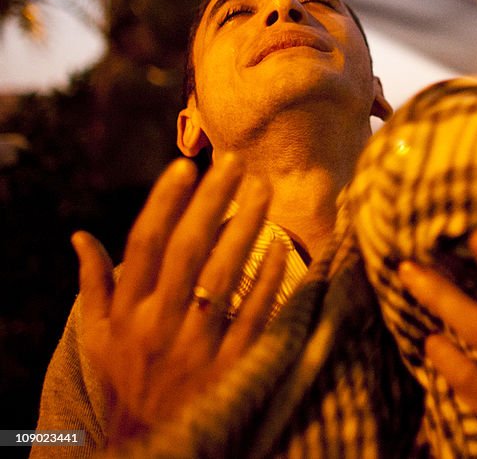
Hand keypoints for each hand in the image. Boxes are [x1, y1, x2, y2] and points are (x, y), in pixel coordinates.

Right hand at [72, 155, 287, 444]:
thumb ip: (94, 284)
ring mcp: (198, 345)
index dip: (164, 202)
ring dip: (246, 227)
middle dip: (212, 200)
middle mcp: (159, 324)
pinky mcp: (232, 364)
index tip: (184, 165)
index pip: (145, 244)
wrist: (158, 440)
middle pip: (188, 249)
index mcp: (128, 312)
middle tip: (235, 161)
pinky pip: (255, 313)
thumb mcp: (100, 336)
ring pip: (224, 275)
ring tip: (263, 189)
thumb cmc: (129, 377)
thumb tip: (79, 236)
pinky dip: (269, 279)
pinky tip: (282, 246)